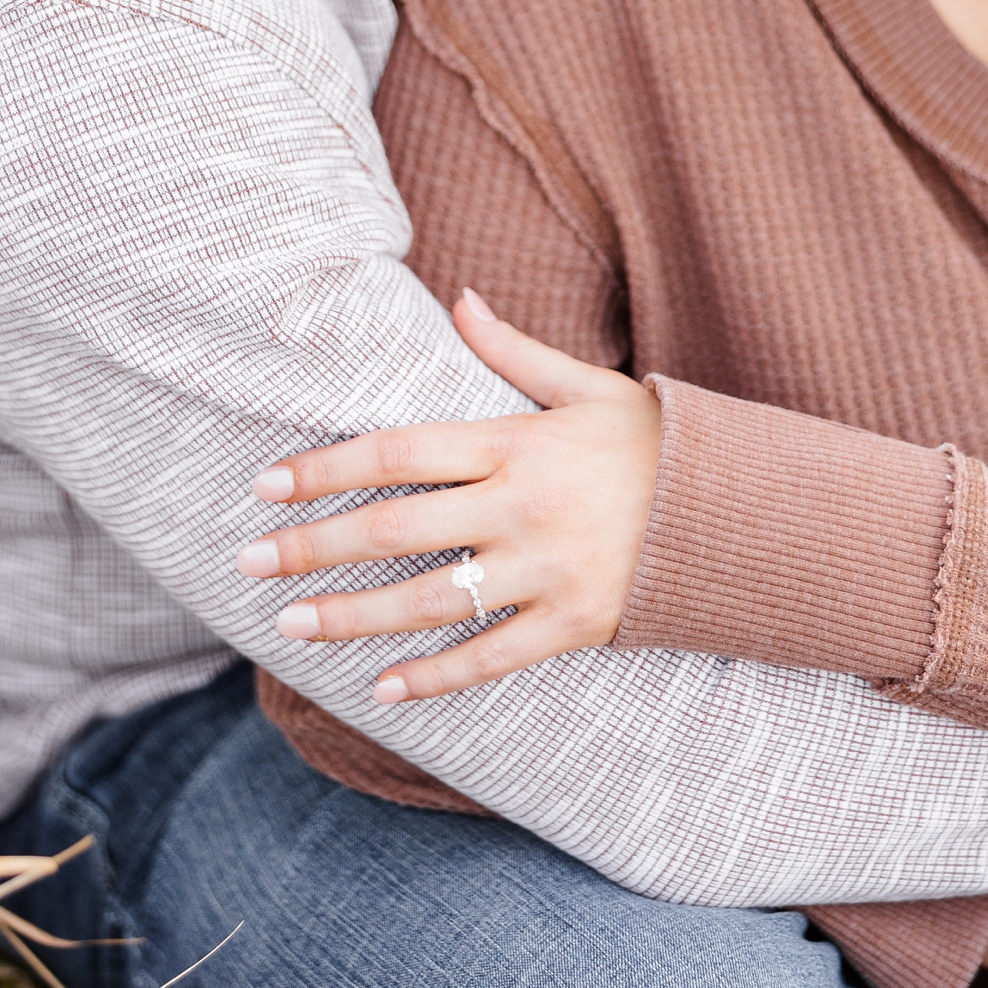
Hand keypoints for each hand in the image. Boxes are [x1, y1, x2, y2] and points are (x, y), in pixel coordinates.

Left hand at [236, 289, 661, 702]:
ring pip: (430, 600)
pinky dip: (436, 677)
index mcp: (516, 441)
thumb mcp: (587, 384)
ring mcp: (546, 571)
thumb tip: (460, 298)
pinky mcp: (574, 625)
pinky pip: (491, 658)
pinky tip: (383, 689)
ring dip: (353, 616)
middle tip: (246, 562)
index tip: (265, 484)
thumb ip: (512, 351)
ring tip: (290, 626)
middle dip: (313, 547)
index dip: (326, 466)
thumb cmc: (652, 441)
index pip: (398, 451)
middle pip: (395, 528)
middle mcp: (522, 506)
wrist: (742, 512)